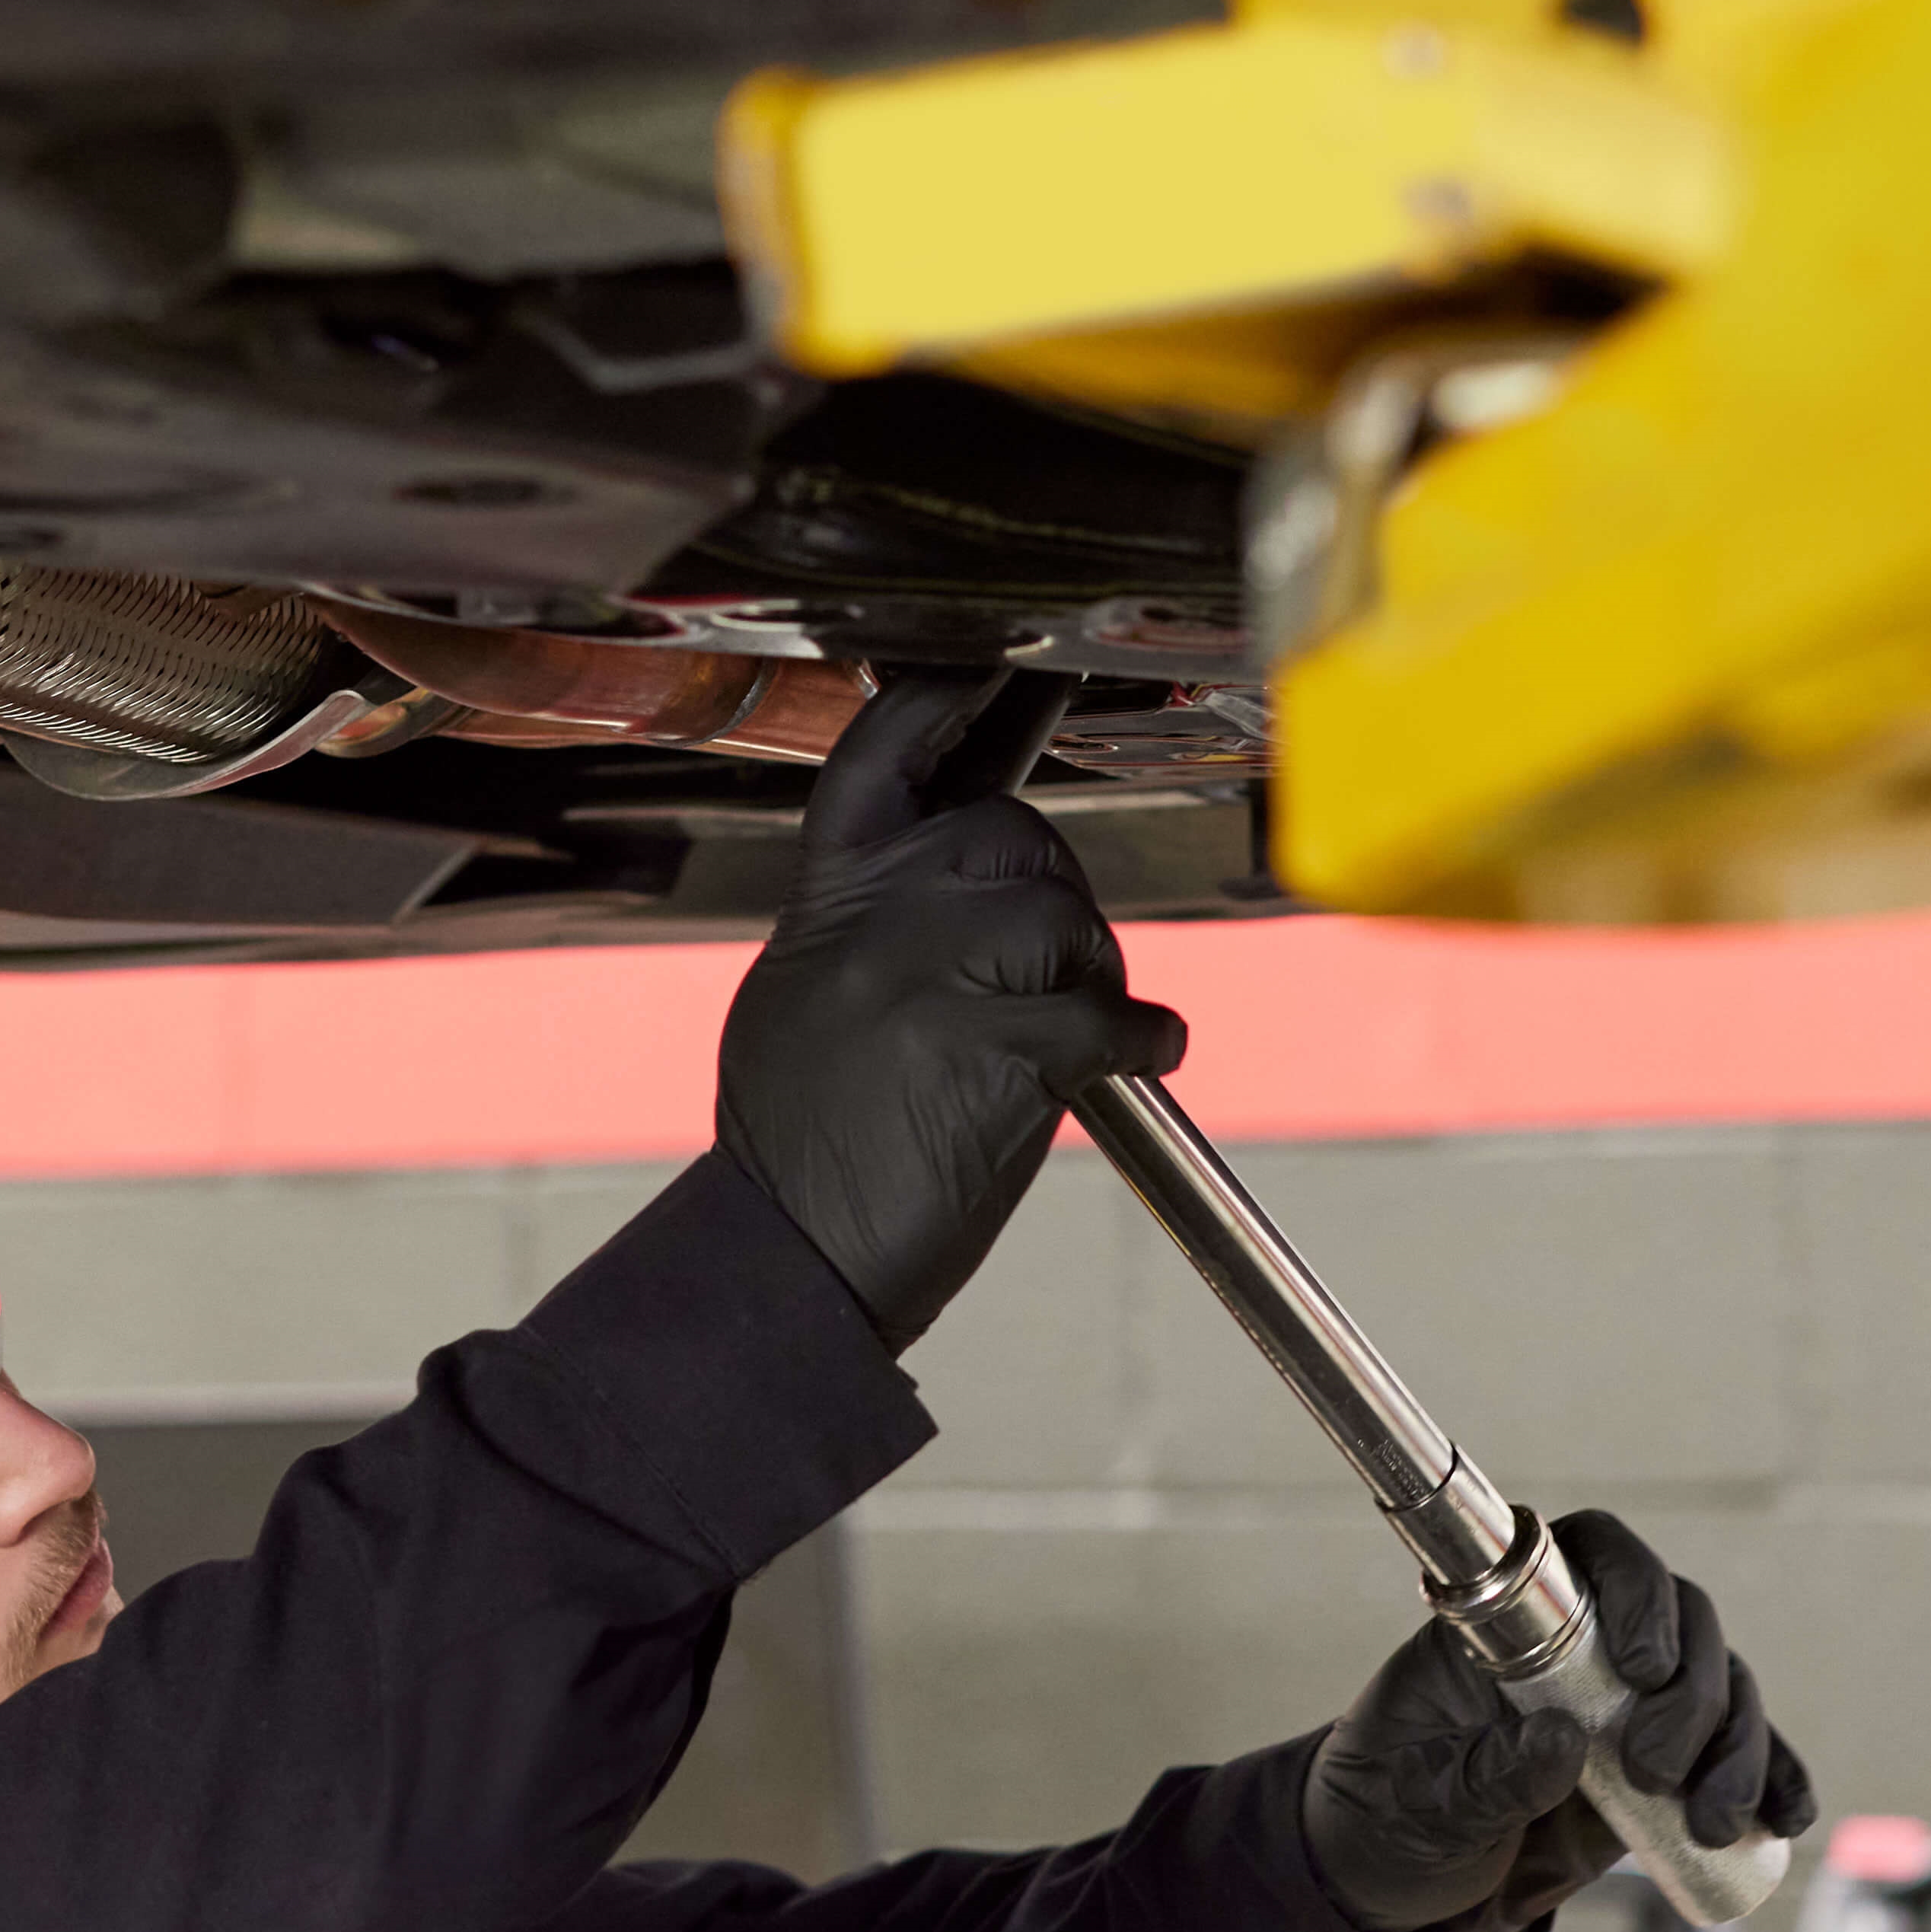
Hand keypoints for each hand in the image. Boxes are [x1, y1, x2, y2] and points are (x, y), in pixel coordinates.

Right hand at [712, 669, 1183, 1350]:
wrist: (786, 1261)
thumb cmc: (807, 1146)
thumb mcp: (806, 997)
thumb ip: (874, 922)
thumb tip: (965, 884)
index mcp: (825, 899)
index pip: (884, 755)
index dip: (942, 701)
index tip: (988, 671)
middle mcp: (873, 916)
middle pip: (1012, 834)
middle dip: (1054, 896)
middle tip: (1052, 977)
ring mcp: (926, 974)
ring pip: (1061, 915)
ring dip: (1088, 976)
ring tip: (1063, 1042)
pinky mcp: (988, 1045)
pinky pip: (1105, 1012)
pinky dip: (1143, 1039)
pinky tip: (1144, 1057)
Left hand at [1301, 1511, 1811, 1931]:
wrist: (1395, 1891)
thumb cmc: (1386, 1818)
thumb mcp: (1419, 1802)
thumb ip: (1487, 1774)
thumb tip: (1564, 1740)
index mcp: (1511, 1624)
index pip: (1591, 1554)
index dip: (1635, 1588)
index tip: (1642, 1665)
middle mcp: (1584, 1648)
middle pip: (1682, 1620)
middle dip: (1693, 1693)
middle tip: (1655, 1769)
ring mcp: (1632, 1707)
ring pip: (1723, 1686)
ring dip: (1738, 1747)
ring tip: (1712, 1821)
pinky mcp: (1664, 1770)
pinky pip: (1739, 1755)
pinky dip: (1774, 1779)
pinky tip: (1787, 1818)